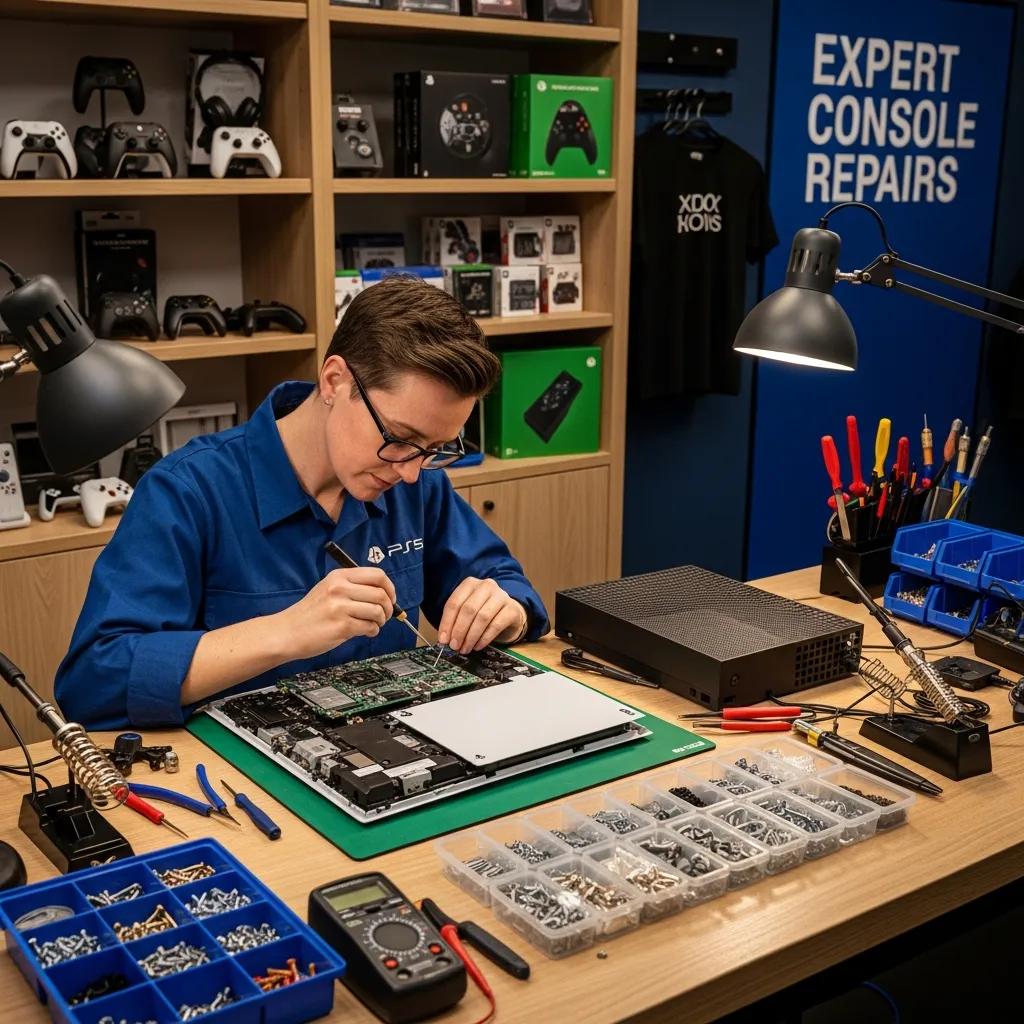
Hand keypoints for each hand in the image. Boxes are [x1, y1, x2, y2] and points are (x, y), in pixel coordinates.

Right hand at [274, 567, 395, 660]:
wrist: (287, 632)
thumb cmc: (309, 614)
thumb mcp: (328, 589)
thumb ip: (352, 587)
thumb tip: (382, 594)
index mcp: (339, 576)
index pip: (377, 575)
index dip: (390, 587)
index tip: (391, 597)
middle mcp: (340, 588)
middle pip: (381, 593)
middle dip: (388, 607)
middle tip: (384, 615)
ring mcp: (340, 607)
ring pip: (377, 611)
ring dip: (381, 620)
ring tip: (373, 625)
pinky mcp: (341, 626)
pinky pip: (369, 627)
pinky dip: (372, 631)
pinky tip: (365, 632)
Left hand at [438, 577, 526, 653]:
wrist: (509, 613)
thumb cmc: (483, 612)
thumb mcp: (467, 612)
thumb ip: (455, 621)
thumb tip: (444, 639)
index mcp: (470, 584)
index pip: (454, 603)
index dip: (447, 622)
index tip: (443, 639)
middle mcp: (486, 586)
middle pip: (468, 609)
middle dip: (459, 630)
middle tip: (454, 646)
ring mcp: (501, 596)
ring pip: (482, 617)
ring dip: (471, 636)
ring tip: (465, 648)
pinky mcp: (512, 609)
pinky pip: (496, 625)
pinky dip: (484, 638)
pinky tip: (478, 646)